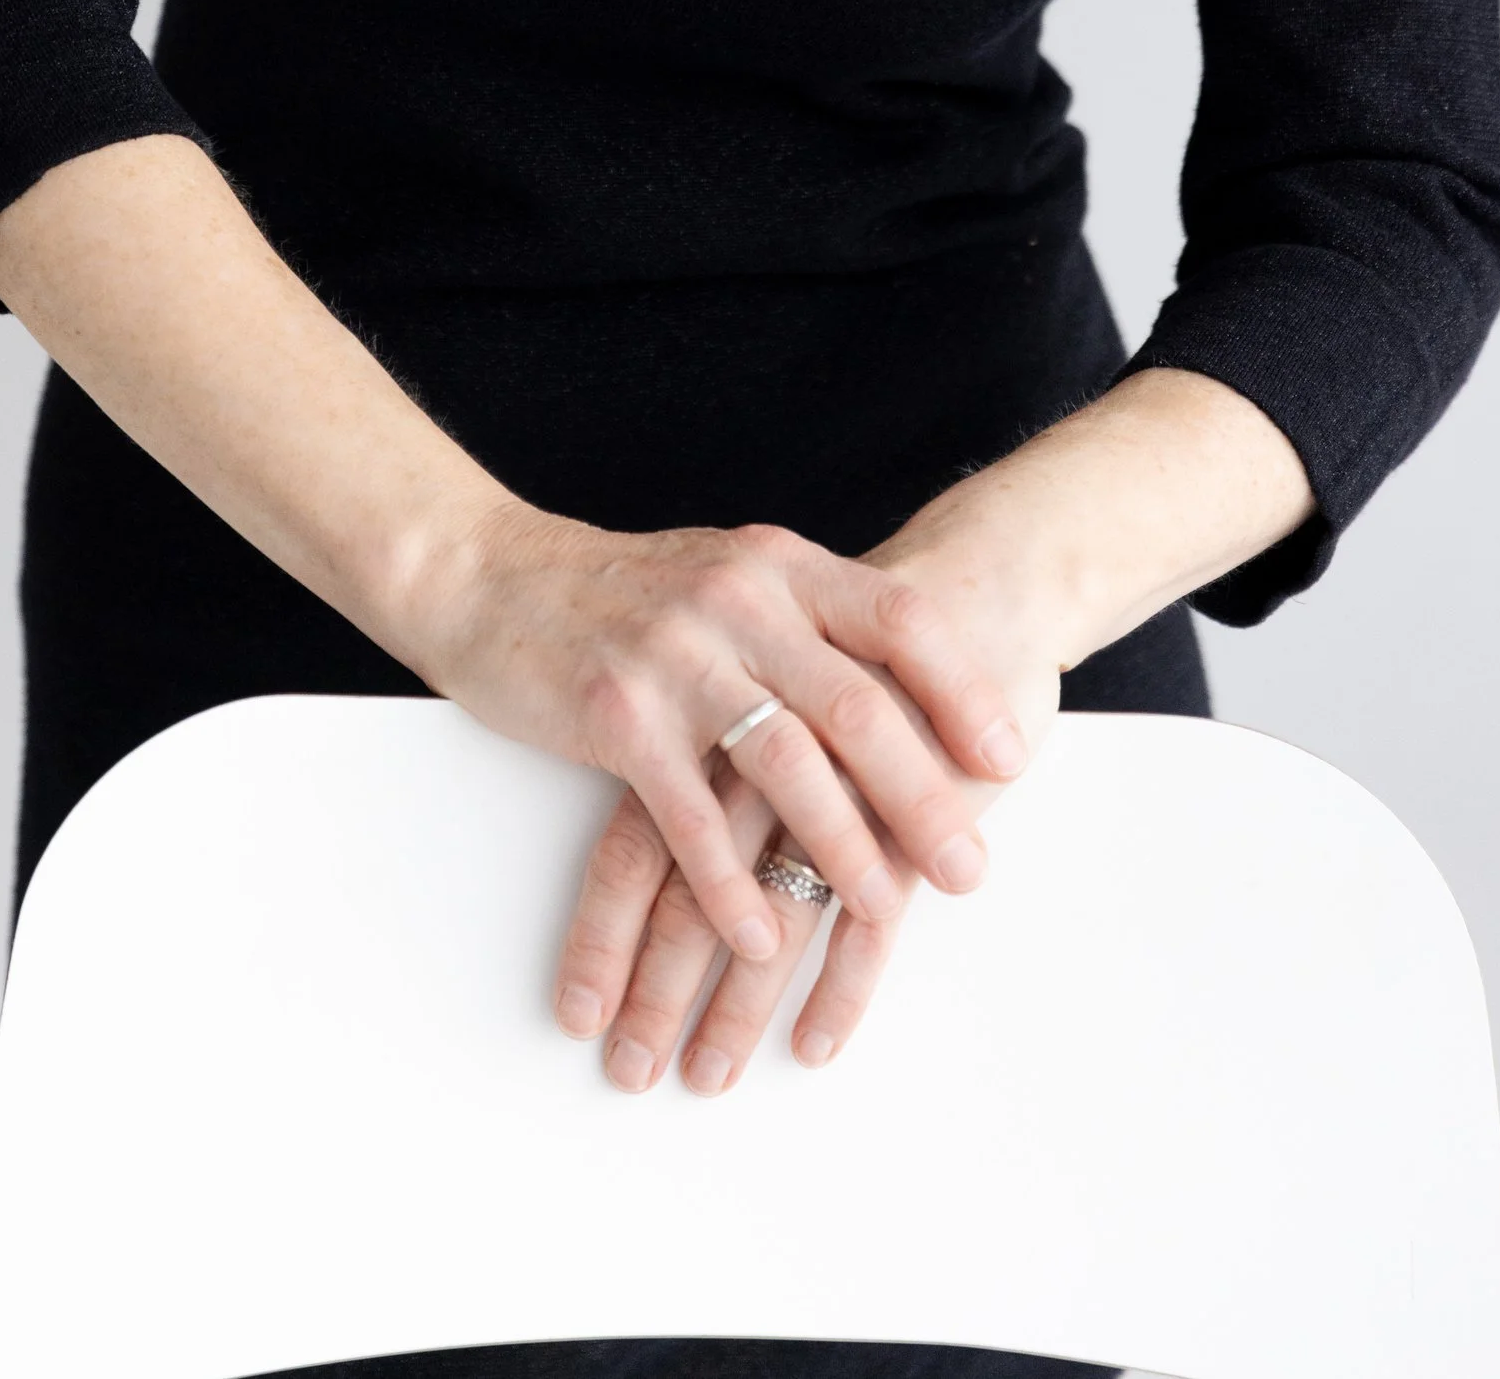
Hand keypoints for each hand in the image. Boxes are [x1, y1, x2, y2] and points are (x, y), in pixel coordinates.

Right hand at [404, 506, 1045, 1066]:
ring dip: (838, 850)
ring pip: (783, 765)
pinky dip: (730, 884)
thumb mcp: (731, 576)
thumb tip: (908, 692)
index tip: (1011, 756)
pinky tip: (760, 934)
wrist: (489, 573)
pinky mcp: (614, 714)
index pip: (897, 622)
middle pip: (856, 706)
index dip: (960, 690)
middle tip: (970, 869)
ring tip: (881, 911)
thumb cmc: (625, 590)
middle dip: (922, 798)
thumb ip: (806, 620)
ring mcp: (675, 656)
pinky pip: (688, 815)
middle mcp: (739, 600)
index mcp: (779, 566)